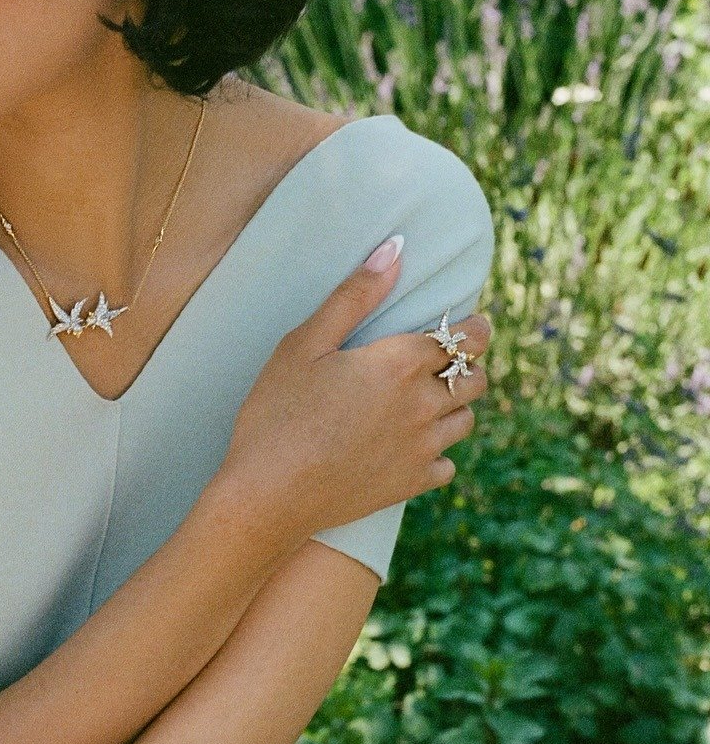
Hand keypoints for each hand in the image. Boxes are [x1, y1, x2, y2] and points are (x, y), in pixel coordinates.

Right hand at [220, 238, 492, 541]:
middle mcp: (423, 405)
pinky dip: (436, 453)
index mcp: (401, 363)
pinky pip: (447, 465)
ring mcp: (422, 448)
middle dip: (467, 365)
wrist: (268, 495)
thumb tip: (395, 248)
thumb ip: (353, 296)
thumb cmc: (277, 414)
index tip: (470, 325)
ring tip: (426, 402)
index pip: (468, 338)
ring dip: (455, 407)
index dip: (474, 328)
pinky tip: (410, 446)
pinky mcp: (411, 484)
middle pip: (475, 379)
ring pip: (466, 421)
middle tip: (444, 362)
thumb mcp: (304, 345)